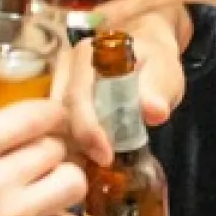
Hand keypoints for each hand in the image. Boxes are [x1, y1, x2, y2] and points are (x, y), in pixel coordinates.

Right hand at [58, 3, 187, 165]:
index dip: (88, 129)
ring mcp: (57, 83)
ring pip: (52, 121)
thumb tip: (153, 110)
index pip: (78, 97)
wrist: (143, 44)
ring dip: (69, 147)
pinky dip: (68, 144)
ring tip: (88, 170)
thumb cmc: (152, 59)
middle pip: (58, 113)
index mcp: (87, 56)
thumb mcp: (163, 69)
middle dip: (76, 144)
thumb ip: (157, 88)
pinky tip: (82, 161)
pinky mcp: (57, 98)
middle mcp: (64, 67)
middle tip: (98, 169)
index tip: (105, 156)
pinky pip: (55, 124)